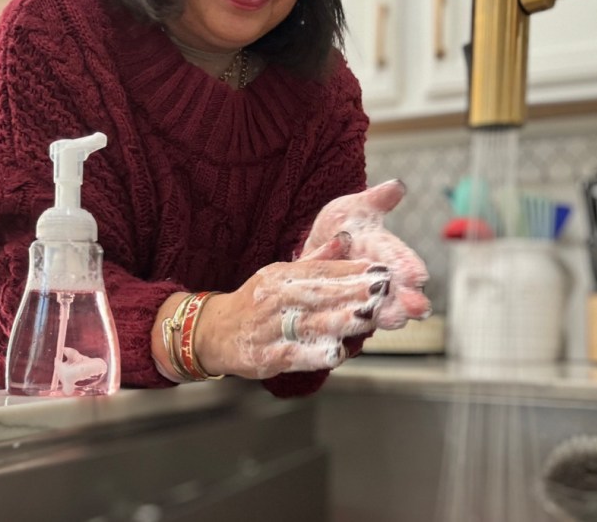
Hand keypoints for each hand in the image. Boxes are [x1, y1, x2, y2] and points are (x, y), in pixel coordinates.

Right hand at [197, 233, 391, 378]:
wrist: (214, 333)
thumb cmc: (255, 302)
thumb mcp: (280, 274)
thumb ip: (316, 261)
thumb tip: (346, 238)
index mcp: (281, 276)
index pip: (319, 270)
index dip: (350, 270)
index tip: (379, 269)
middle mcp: (274, 299)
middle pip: (317, 294)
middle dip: (352, 292)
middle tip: (382, 290)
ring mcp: (269, 328)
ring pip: (309, 324)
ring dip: (340, 321)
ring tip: (368, 317)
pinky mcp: (266, 356)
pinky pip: (294, 355)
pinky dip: (315, 354)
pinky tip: (337, 353)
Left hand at [303, 180, 429, 328]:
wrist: (321, 244)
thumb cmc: (344, 222)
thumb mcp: (355, 207)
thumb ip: (376, 199)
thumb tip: (398, 186)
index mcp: (382, 248)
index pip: (399, 257)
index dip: (409, 267)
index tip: (419, 276)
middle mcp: (378, 274)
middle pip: (396, 288)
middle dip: (406, 299)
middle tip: (416, 309)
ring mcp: (364, 292)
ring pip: (379, 307)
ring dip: (387, 315)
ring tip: (394, 321)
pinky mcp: (347, 306)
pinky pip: (354, 320)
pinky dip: (356, 328)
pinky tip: (358, 335)